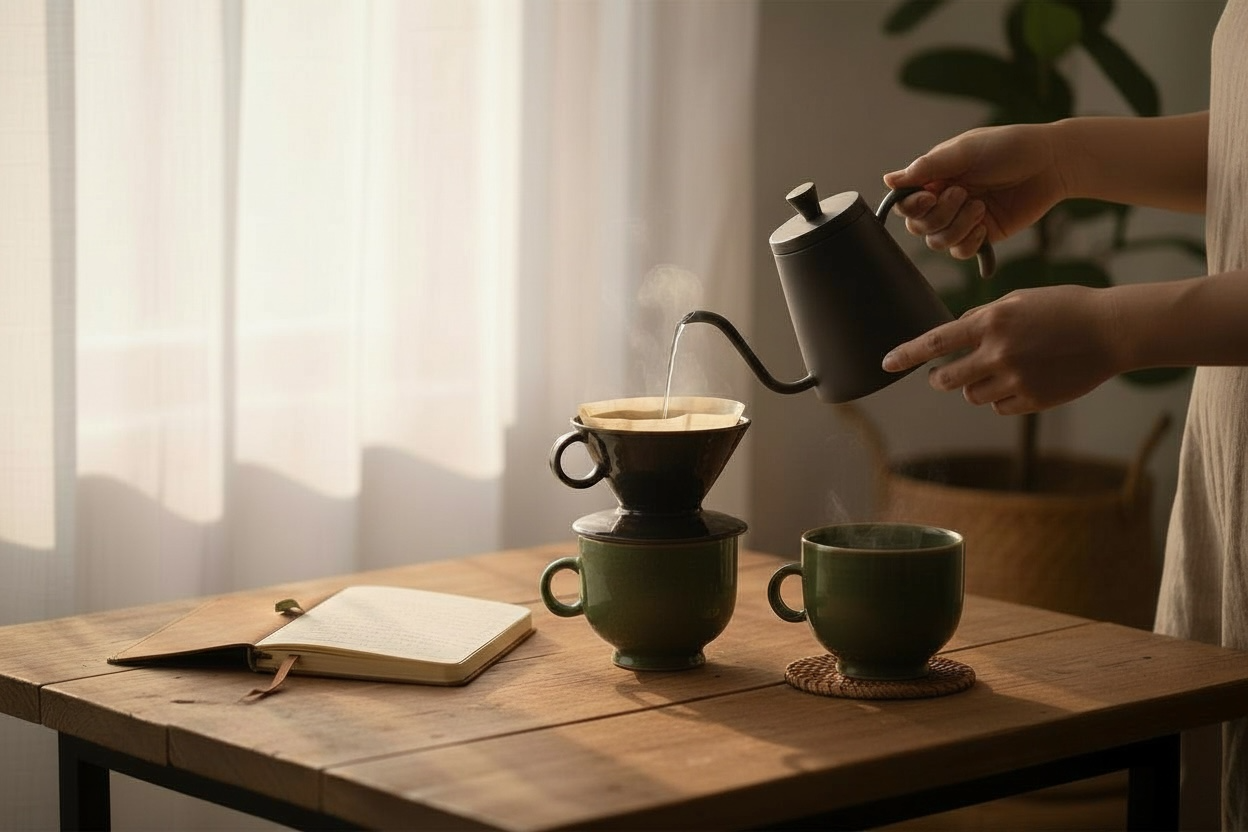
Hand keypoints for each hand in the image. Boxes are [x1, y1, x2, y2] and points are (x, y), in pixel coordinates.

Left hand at [881, 285, 1121, 414]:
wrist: (1111, 331)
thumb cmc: (1064, 308)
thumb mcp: (1019, 301)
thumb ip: (983, 316)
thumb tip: (955, 331)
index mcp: (991, 322)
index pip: (936, 341)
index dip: (906, 355)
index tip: (886, 364)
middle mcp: (998, 352)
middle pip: (946, 379)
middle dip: (940, 378)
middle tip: (943, 374)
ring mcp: (1015, 378)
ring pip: (972, 395)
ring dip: (976, 386)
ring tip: (1001, 369)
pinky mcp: (1032, 399)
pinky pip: (999, 407)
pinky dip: (1002, 398)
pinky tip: (1023, 381)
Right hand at [883, 123, 1070, 259]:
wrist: (1051, 163)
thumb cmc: (1009, 147)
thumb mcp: (964, 150)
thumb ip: (926, 167)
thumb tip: (888, 180)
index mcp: (935, 177)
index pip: (905, 202)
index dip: (912, 205)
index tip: (929, 195)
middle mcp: (944, 200)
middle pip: (918, 226)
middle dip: (939, 214)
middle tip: (964, 193)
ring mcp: (962, 219)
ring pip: (937, 242)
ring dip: (956, 226)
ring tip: (980, 206)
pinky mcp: (982, 235)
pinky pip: (960, 252)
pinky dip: (969, 242)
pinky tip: (984, 225)